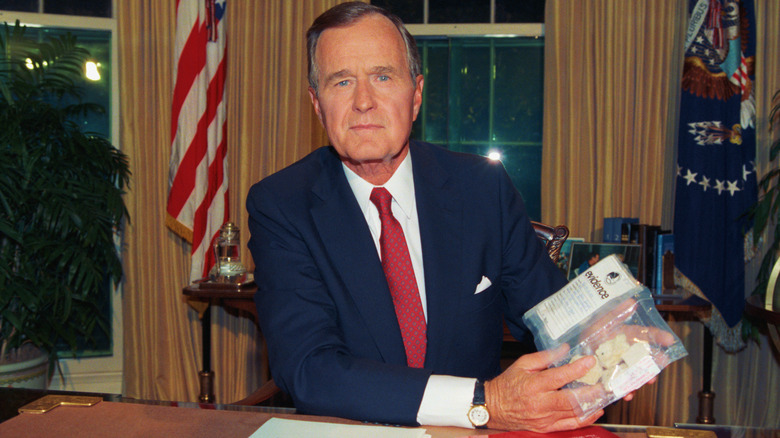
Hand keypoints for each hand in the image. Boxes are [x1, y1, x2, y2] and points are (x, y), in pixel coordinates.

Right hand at [484, 345, 603, 431]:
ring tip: (605, 395)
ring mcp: (544, 418)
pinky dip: (586, 419)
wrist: (493, 408)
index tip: (590, 361)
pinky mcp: (547, 428)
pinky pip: (571, 425)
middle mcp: (540, 403)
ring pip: (574, 414)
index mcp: (533, 385)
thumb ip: (544, 357)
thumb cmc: (507, 385)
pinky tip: (596, 411)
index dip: (577, 369)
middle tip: (605, 384)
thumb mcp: (522, 364)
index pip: (559, 377)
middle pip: (571, 400)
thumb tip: (564, 349)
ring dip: (592, 405)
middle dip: (591, 392)